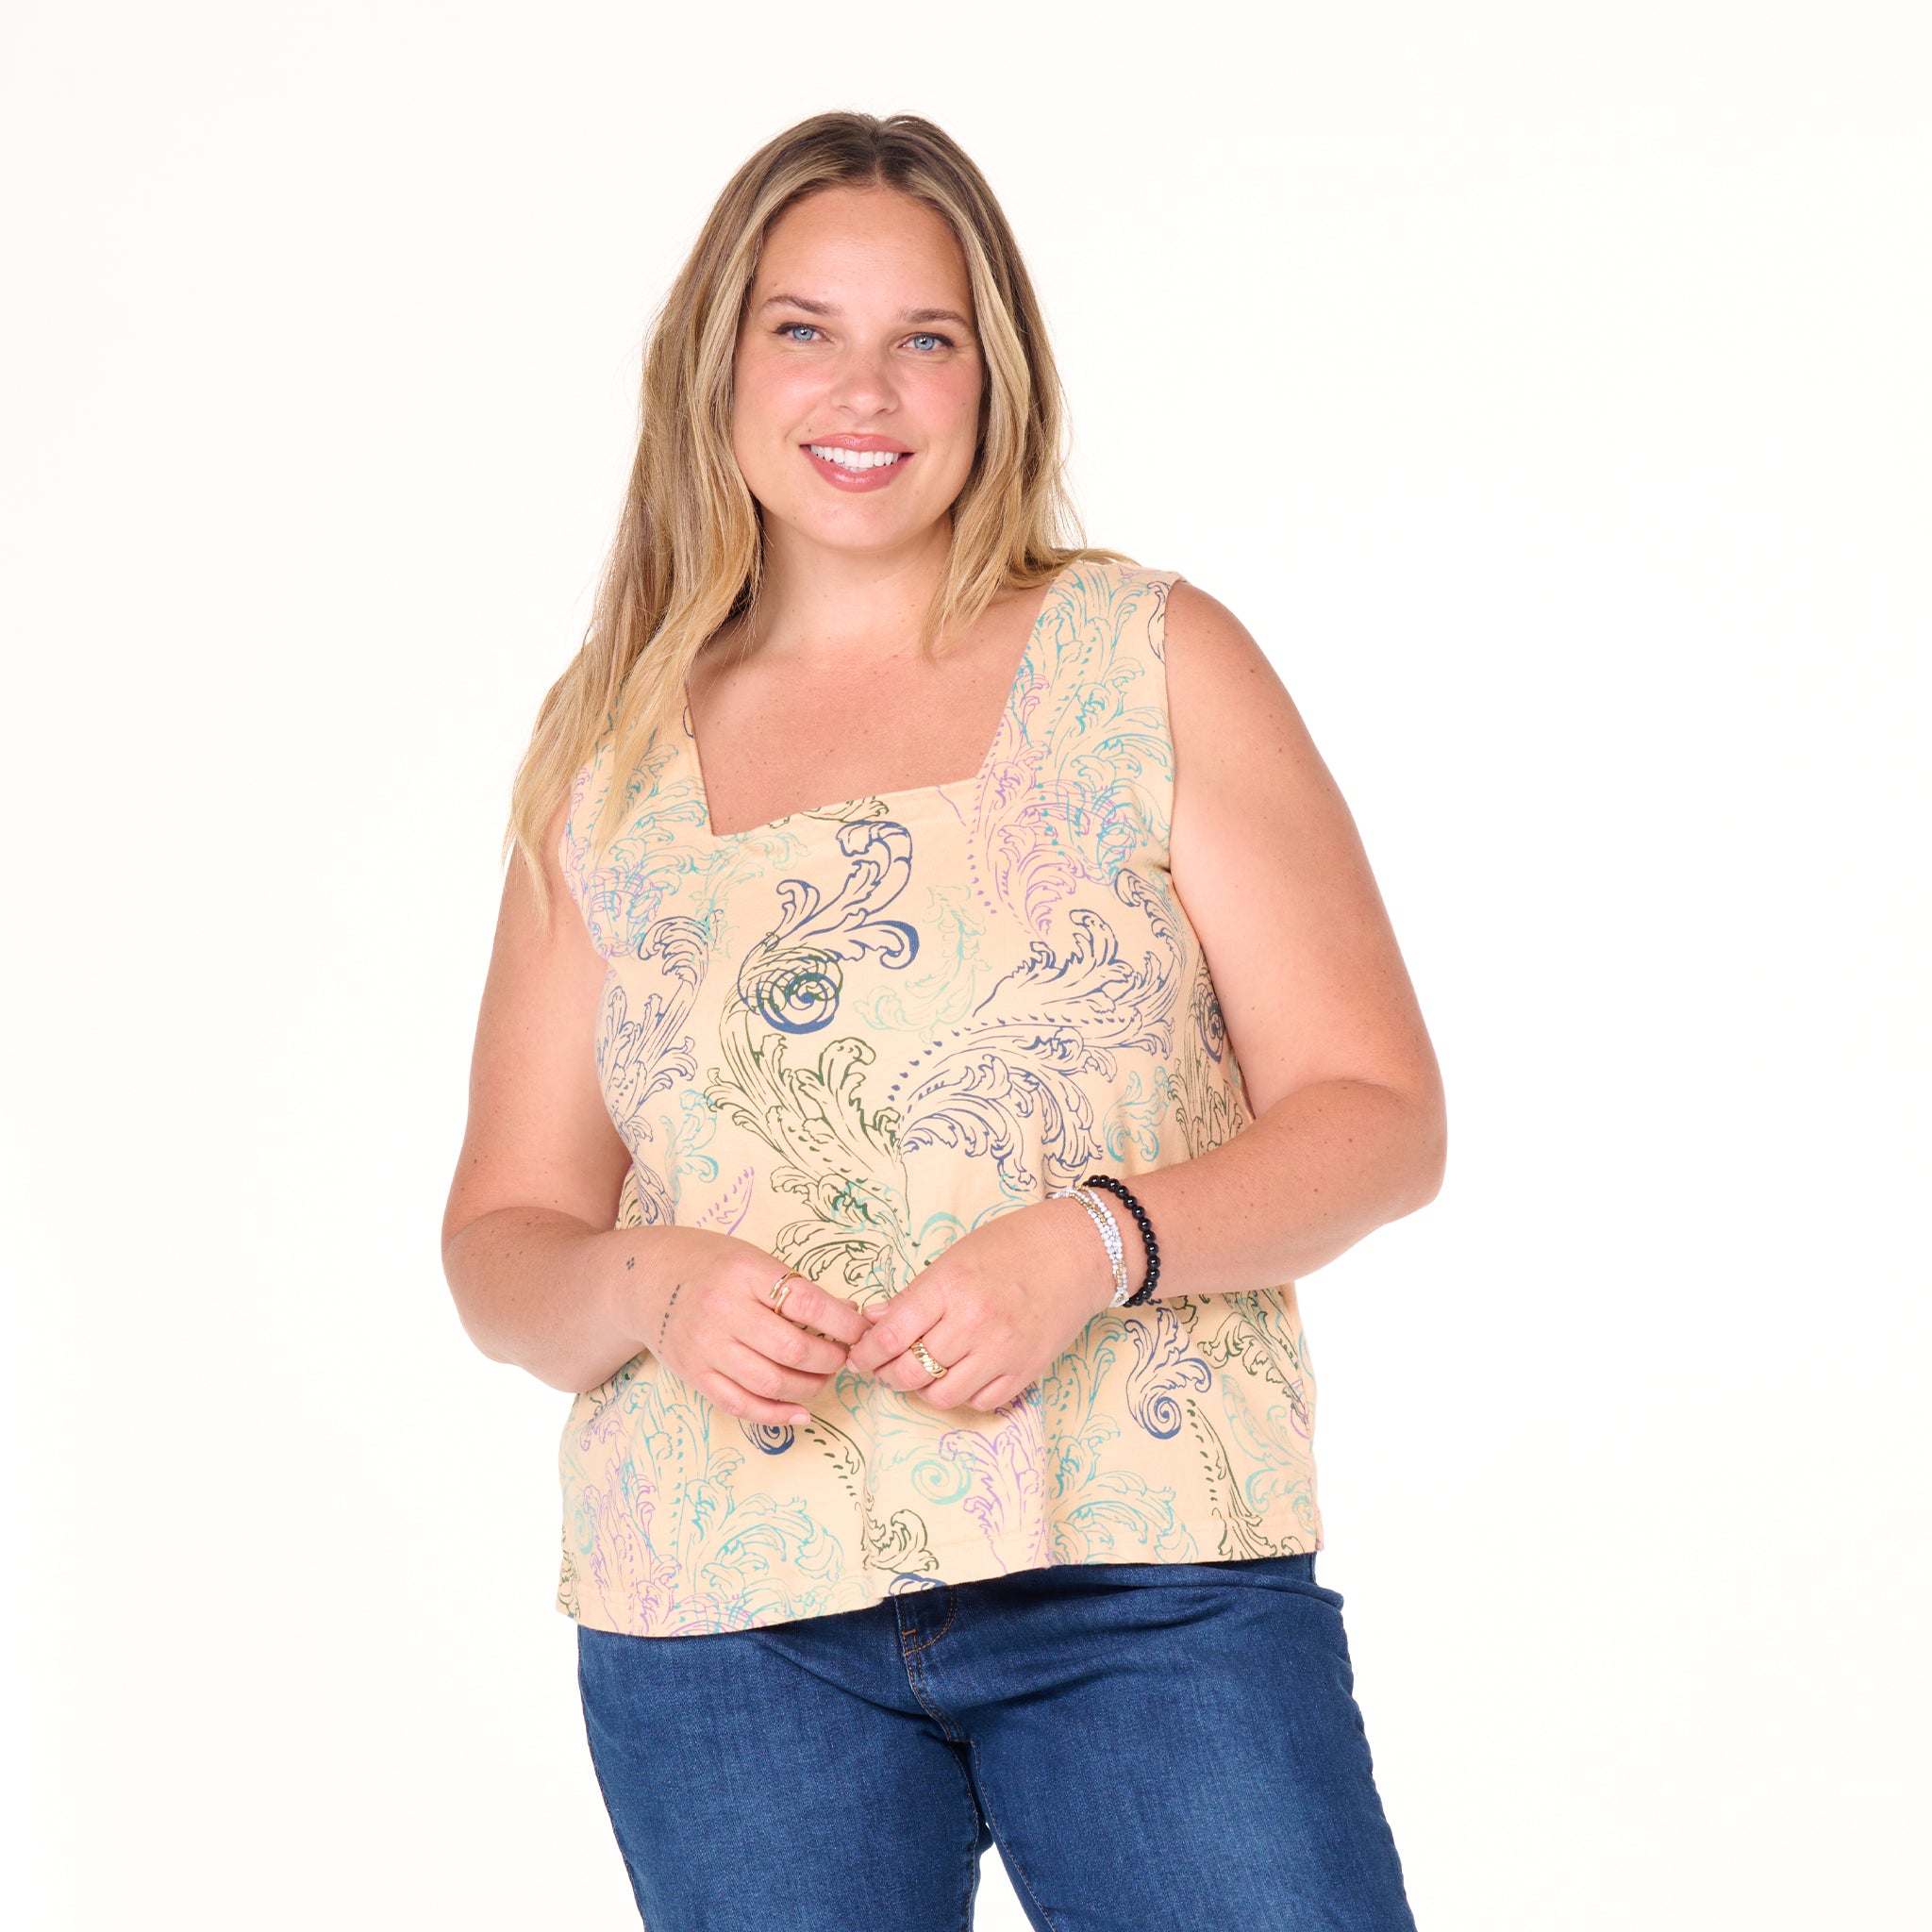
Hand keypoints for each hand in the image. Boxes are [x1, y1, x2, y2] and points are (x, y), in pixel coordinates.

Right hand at [635, 1230, 871, 1425]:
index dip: (843, 1325)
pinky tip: (801, 1412)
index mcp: (744, 1274)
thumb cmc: (709, 1264)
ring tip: (823, 1378)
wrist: (645, 1280)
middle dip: (830, 1360)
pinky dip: (776, 1415)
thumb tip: (848, 1316)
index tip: (861, 1332)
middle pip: (792, 1350)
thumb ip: (794, 1288)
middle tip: (843, 1357)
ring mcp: (705, 1347)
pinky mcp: (694, 1374)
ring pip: (771, 1383)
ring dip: (809, 1387)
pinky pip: (740, 1405)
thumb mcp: (752, 1259)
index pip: (807, 1305)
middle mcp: (723, 1312)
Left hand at [844, 1197, 1118, 1412]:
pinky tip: (960, 1374)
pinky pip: (979, 1402)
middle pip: (910, 1372)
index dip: (866, 1353)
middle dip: (887, 1374)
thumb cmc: (1014, 1245)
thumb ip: (914, 1294)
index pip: (892, 1335)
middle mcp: (974, 1323)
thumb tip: (873, 1319)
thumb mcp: (955, 1257)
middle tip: (883, 1367)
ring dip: (922, 1389)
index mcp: (950, 1286)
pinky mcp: (1025, 1372)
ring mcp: (1002, 1352)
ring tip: (921, 1372)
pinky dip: (962, 1394)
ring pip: (941, 1395)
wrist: (1079, 1252)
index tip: (859, 1356)